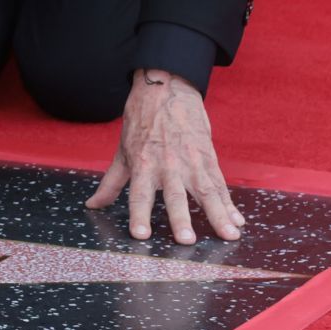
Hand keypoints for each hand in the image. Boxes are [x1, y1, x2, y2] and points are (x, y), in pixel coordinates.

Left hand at [84, 68, 245, 244]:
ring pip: (205, 192)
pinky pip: (220, 184)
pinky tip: (237, 221)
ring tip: (229, 234)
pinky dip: (229, 203)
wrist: (166, 89)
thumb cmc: (141, 122)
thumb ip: (111, 183)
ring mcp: (191, 161)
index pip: (139, 195)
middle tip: (186, 240)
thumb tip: (93, 205)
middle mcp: (167, 165)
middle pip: (174, 196)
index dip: (139, 214)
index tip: (141, 235)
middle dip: (181, 218)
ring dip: (218, 215)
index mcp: (143, 164)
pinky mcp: (208, 157)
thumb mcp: (123, 151)